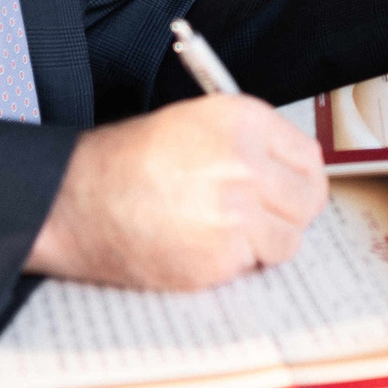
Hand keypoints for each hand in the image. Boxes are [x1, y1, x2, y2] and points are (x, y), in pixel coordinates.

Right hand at [25, 94, 324, 289]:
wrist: (76, 201)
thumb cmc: (130, 162)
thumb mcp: (196, 125)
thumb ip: (252, 145)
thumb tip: (295, 173)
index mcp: (243, 120)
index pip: (310, 157)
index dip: (298, 179)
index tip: (286, 190)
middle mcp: (245, 163)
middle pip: (308, 201)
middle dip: (287, 213)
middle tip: (259, 218)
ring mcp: (235, 213)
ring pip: (289, 239)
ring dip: (264, 243)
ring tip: (223, 232)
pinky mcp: (220, 256)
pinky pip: (255, 266)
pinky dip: (235, 264)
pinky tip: (200, 246)